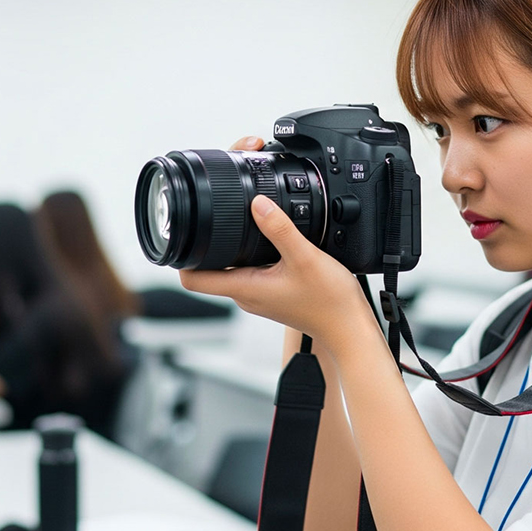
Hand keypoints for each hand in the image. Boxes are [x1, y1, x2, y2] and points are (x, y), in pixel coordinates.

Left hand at [179, 138, 374, 346]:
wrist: (350, 327)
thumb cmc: (330, 303)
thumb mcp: (305, 258)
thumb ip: (280, 229)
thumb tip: (257, 203)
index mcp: (244, 288)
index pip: (191, 279)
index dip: (181, 256)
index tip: (183, 232)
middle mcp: (245, 294)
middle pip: (209, 266)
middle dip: (208, 239)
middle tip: (217, 211)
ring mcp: (257, 294)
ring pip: (231, 266)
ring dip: (232, 244)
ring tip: (245, 219)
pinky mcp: (271, 292)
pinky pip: (250, 269)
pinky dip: (252, 251)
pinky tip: (270, 238)